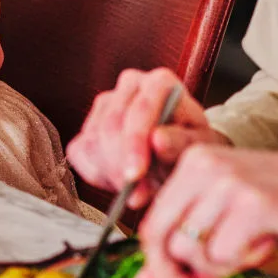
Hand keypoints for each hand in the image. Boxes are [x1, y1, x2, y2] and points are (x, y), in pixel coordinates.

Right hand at [65, 68, 227, 208]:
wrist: (180, 154)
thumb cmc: (192, 147)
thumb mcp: (198, 147)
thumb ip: (180, 143)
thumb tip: (157, 140)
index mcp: (159, 82)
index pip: (139, 110)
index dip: (134, 144)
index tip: (136, 175)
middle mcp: (130, 85)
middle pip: (111, 126)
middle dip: (120, 165)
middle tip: (137, 195)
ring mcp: (105, 103)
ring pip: (93, 141)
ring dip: (112, 173)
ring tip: (138, 189)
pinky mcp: (88, 125)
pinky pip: (80, 152)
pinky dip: (98, 174)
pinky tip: (121, 180)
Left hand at [135, 146, 277, 277]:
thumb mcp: (232, 218)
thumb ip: (191, 244)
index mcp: (194, 160)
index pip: (150, 222)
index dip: (156, 264)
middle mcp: (203, 164)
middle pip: (159, 238)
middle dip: (172, 277)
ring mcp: (227, 182)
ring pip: (191, 251)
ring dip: (219, 267)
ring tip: (252, 248)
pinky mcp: (252, 204)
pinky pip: (223, 256)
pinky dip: (245, 262)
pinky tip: (270, 242)